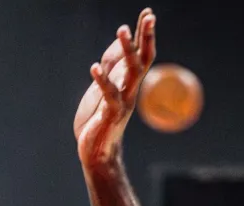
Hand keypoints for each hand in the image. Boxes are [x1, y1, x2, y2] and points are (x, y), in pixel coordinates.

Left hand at [74, 8, 156, 168]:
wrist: (96, 154)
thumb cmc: (98, 121)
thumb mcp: (102, 89)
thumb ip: (110, 69)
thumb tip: (117, 45)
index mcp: (128, 84)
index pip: (141, 54)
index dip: (144, 34)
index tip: (148, 13)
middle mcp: (130, 90)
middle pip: (142, 59)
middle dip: (145, 37)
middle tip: (149, 16)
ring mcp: (122, 102)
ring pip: (130, 72)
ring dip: (127, 50)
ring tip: (121, 30)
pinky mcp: (111, 114)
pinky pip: (109, 95)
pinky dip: (102, 80)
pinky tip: (94, 67)